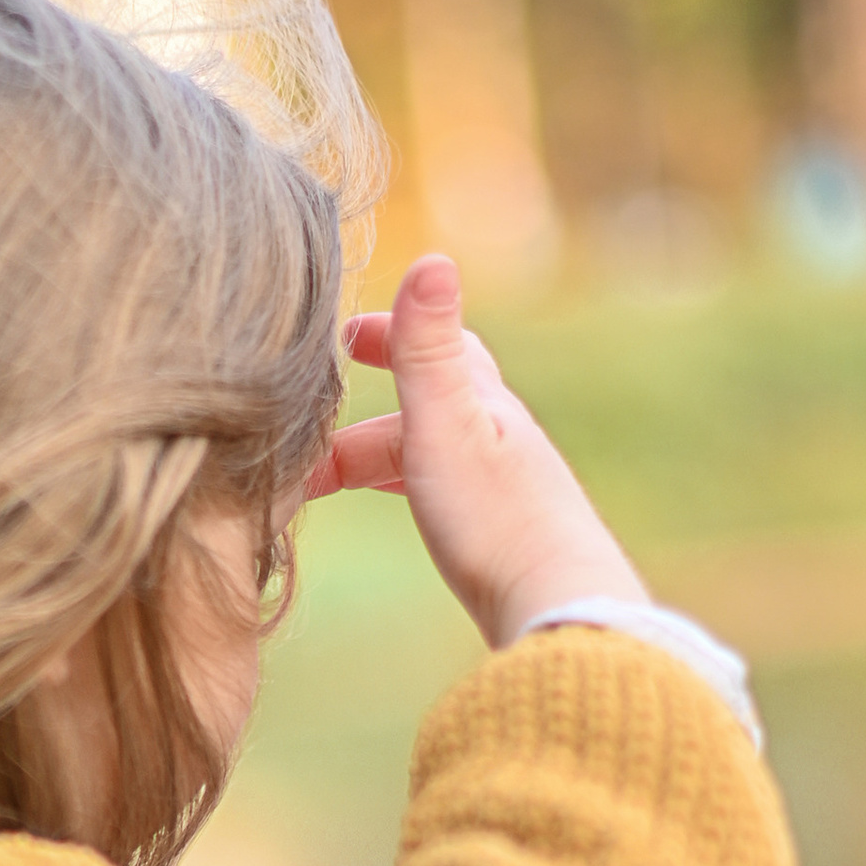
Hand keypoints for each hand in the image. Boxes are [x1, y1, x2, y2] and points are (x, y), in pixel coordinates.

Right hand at [306, 254, 645, 648]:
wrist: (557, 607)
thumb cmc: (495, 518)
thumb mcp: (447, 424)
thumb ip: (428, 349)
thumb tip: (433, 258)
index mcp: (485, 403)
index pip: (436, 345)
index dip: (387, 333)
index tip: (340, 338)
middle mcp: (500, 436)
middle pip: (426, 407)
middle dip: (366, 412)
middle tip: (308, 435)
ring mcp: (505, 486)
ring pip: (430, 454)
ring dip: (377, 458)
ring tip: (322, 487)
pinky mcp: (503, 534)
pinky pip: (442, 495)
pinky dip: (407, 490)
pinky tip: (402, 516)